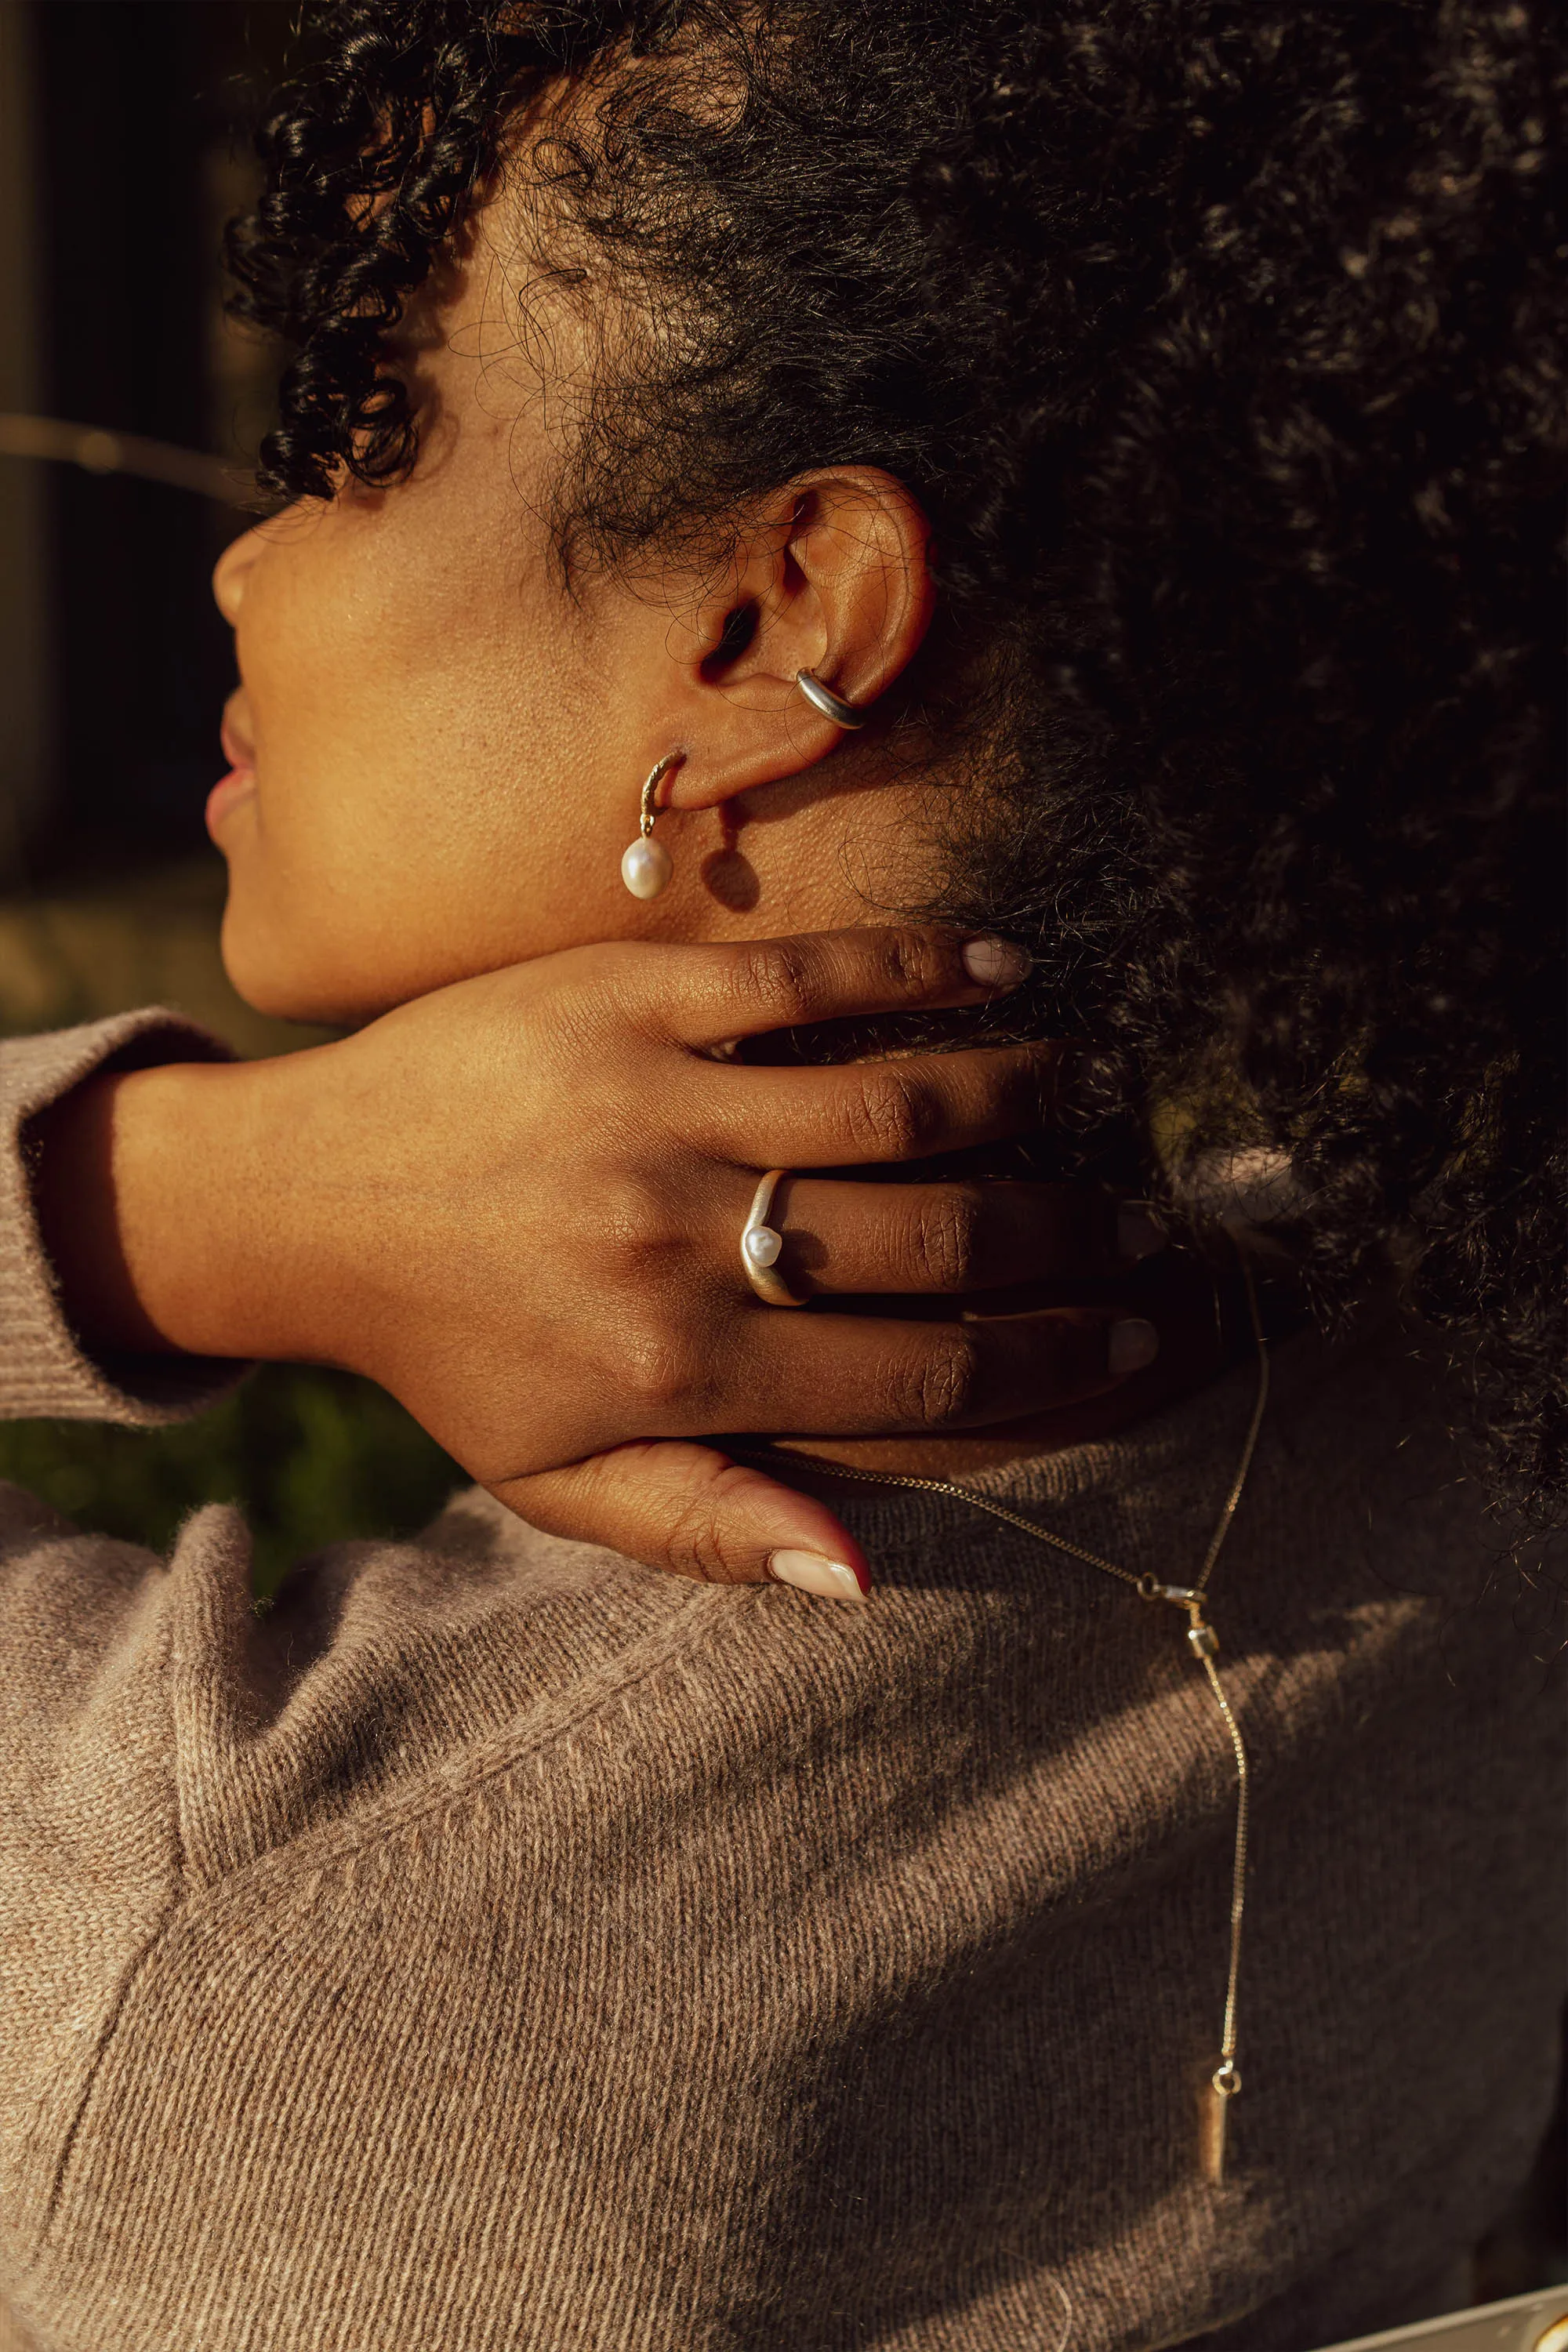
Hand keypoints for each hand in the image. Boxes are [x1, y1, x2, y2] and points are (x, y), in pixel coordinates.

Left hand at [33, 928, 1163, 1593]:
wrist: (306, 1198)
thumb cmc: (454, 1353)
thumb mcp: (557, 1480)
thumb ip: (709, 1525)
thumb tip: (866, 1576)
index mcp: (676, 1371)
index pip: (917, 1374)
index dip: (1046, 1360)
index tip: (1131, 1337)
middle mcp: (678, 1238)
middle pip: (936, 1236)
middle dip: (1070, 1234)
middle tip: (1146, 1222)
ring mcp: (655, 1103)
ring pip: (894, 1097)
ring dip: (1021, 1092)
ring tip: (1089, 1091)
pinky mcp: (626, 993)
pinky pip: (808, 977)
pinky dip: (921, 968)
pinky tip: (1003, 970)